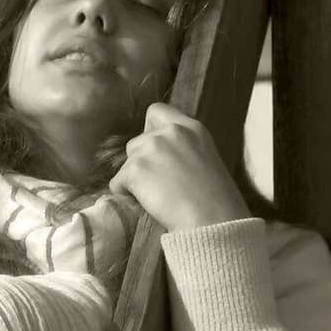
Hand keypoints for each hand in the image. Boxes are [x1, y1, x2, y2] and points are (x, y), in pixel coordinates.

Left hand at [110, 102, 248, 231]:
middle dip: (141, 162)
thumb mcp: (204, 158)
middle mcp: (169, 132)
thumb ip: (182, 148)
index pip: (156, 111)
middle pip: (136, 141)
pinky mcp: (135, 169)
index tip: (153, 152)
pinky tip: (148, 205)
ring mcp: (151, 148)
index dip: (148, 131)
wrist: (211, 218)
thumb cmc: (213, 199)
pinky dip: (126, 196)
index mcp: (190, 127)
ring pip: (126, 163)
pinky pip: (117, 183)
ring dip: (134, 180)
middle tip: (158, 184)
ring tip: (157, 196)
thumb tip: (159, 157)